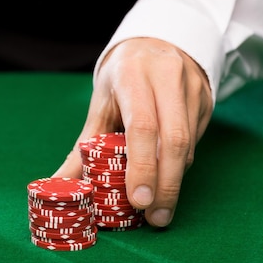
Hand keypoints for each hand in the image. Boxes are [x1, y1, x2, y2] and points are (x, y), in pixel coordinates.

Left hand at [53, 37, 213, 226]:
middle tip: (155, 217)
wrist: (152, 45)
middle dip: (165, 184)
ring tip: (160, 210)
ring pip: (188, 143)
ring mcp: (191, 87)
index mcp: (132, 75)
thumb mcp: (99, 107)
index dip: (142, 166)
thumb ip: (82, 148)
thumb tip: (56, 185)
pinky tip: (167, 181)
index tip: (138, 200)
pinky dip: (180, 166)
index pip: (142, 126)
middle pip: (173, 139)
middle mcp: (167, 77)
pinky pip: (195, 140)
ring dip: (174, 180)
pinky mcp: (206, 99)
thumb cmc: (120, 82)